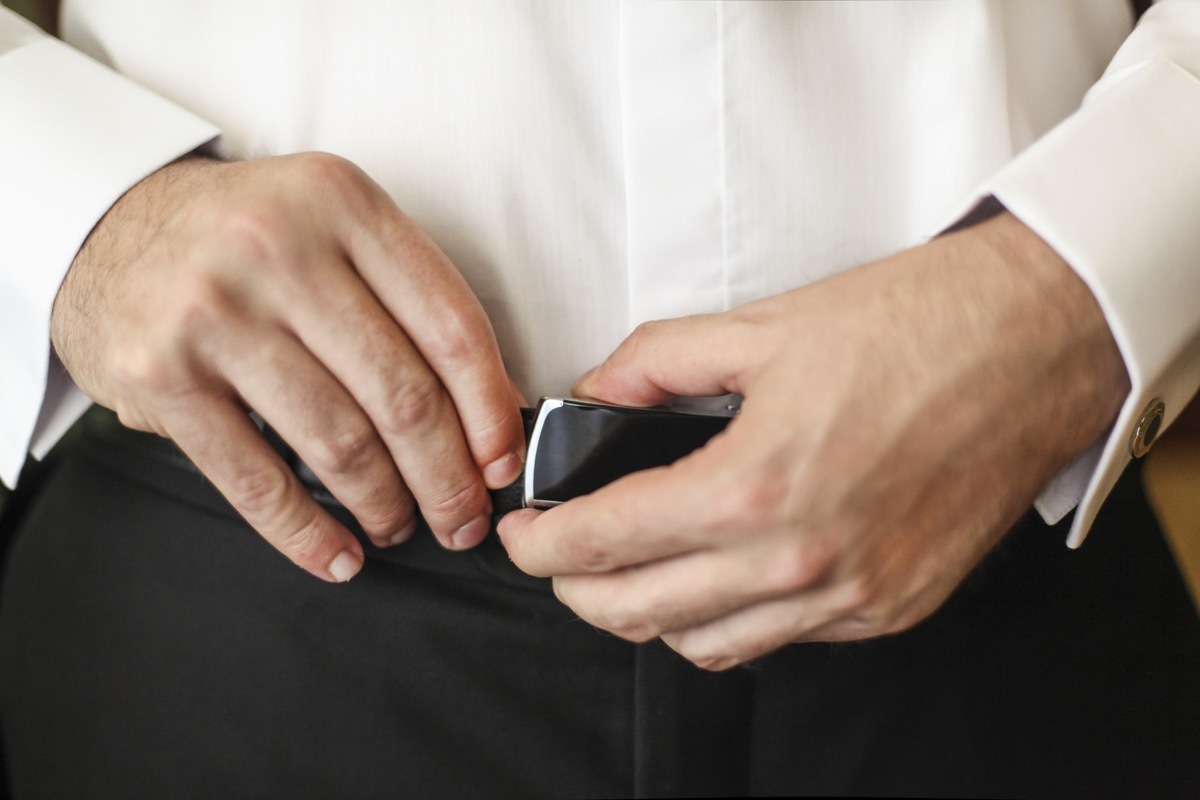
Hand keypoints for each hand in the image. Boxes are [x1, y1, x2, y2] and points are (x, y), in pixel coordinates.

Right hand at [53, 153, 524, 581]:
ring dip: (385, 505)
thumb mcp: (330, 226)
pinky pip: (256, 479)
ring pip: (338, 442)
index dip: (490, 411)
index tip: (503, 464)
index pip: (450, 326)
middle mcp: (277, 248)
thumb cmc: (243, 238)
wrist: (102, 225)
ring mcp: (212, 312)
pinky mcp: (158, 375)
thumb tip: (490, 410)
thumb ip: (406, 297)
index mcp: (342, 203)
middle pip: (401, 394)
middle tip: (462, 519)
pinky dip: (307, 533)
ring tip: (402, 526)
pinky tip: (338, 556)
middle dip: (447, 477)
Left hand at [499, 212, 1128, 668]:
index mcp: (754, 485)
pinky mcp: (893, 607)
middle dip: (580, 592)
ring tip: (638, 570)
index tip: (525, 538)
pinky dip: (735, 617)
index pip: (607, 543)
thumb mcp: (762, 328)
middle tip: (563, 559)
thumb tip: (599, 393)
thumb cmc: (913, 328)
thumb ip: (657, 364)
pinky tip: (728, 573)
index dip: (544, 547)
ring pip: (709, 646)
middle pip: (642, 614)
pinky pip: (784, 639)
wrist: (1032, 347)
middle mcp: (800, 559)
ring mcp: (852, 596)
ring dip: (654, 615)